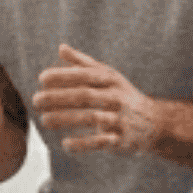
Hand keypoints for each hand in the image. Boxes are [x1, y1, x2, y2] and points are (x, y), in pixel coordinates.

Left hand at [33, 44, 155, 153]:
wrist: (156, 122)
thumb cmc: (123, 95)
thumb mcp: (108, 75)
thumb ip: (83, 63)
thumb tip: (61, 48)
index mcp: (111, 80)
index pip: (85, 75)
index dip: (63, 75)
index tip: (42, 79)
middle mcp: (116, 97)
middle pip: (85, 96)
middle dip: (58, 98)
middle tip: (36, 101)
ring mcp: (120, 119)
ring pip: (91, 118)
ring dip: (66, 119)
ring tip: (44, 120)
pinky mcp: (121, 139)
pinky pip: (101, 142)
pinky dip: (82, 144)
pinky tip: (65, 144)